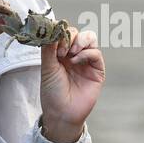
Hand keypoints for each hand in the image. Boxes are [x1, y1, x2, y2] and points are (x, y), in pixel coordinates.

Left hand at [39, 26, 104, 142]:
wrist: (61, 112)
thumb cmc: (52, 92)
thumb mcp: (47, 68)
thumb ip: (49, 48)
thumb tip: (51, 30)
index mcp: (60, 53)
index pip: (63, 33)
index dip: (59, 32)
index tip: (52, 40)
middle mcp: (74, 55)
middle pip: (77, 33)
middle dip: (69, 36)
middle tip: (61, 49)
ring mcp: (86, 61)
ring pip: (89, 38)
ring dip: (80, 41)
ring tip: (70, 52)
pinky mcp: (97, 69)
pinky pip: (96, 53)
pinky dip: (86, 53)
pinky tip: (76, 61)